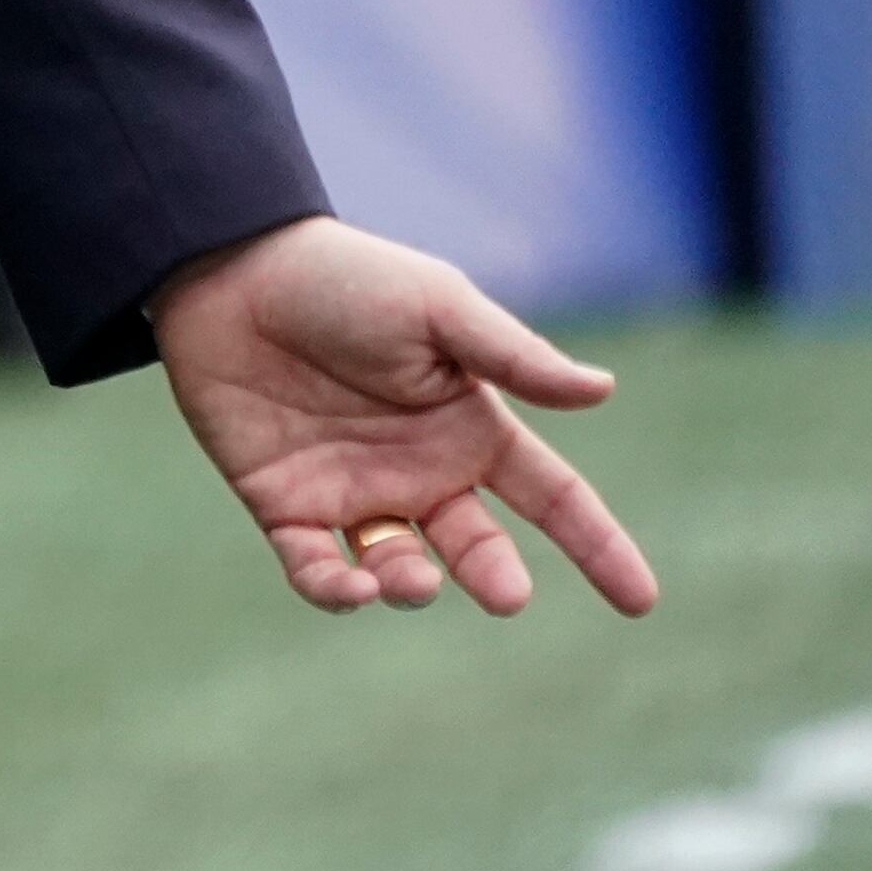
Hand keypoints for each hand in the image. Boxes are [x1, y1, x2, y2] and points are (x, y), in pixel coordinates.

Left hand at [154, 215, 658, 618]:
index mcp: (468, 426)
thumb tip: (603, 389)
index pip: (553, 498)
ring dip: (412, 585)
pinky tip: (352, 587)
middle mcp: (420, 471)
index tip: (642, 601)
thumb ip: (513, 357)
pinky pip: (317, 571)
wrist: (229, 269)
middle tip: (505, 591)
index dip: (598, 547)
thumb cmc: (342, 278)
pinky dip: (336, 592)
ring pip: (401, 570)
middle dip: (498, 578)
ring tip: (409, 575)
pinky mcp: (284, 505)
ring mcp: (353, 492)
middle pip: (479, 549)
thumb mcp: (437, 307)